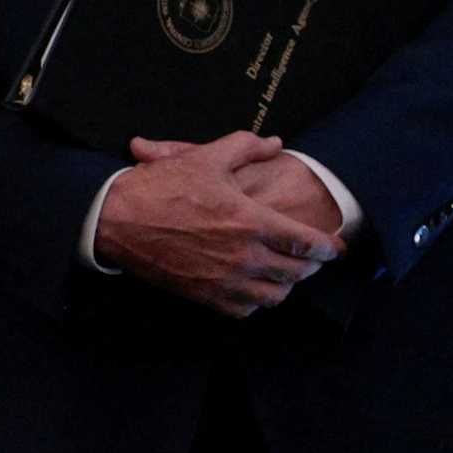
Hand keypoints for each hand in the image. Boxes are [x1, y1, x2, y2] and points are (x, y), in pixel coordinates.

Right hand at [99, 134, 338, 314]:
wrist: (114, 219)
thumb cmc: (161, 186)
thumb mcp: (205, 157)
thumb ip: (246, 147)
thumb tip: (275, 143)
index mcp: (251, 222)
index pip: (307, 243)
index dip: (329, 247)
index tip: (337, 247)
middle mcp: (243, 256)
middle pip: (297, 272)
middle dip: (311, 265)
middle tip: (313, 257)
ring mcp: (224, 281)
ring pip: (274, 296)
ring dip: (285, 285)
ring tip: (285, 272)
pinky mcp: (204, 296)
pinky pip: (244, 310)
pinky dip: (255, 301)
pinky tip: (254, 286)